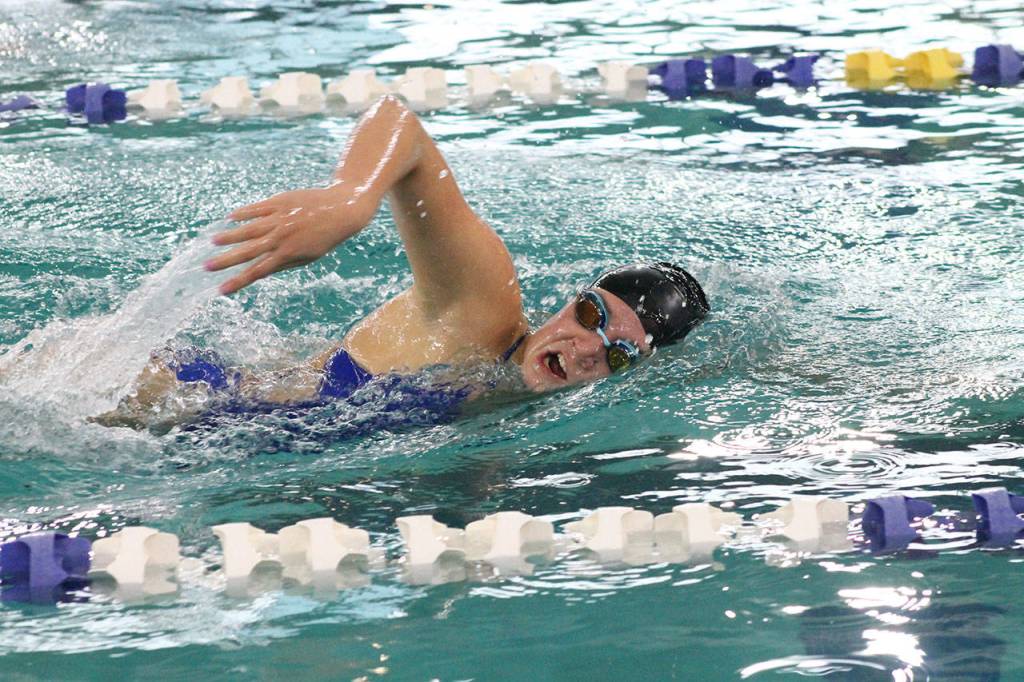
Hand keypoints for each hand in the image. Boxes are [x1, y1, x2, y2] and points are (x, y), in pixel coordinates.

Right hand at [206, 186, 371, 294]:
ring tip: (213, 240)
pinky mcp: (280, 202)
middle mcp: (280, 237)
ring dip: (229, 236)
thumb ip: (284, 263)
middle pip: (248, 251)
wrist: (342, 209)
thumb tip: (263, 271)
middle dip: (226, 260)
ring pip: (248, 229)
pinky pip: (257, 209)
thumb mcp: (308, 257)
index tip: (221, 289)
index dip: (239, 281)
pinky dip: (243, 213)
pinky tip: (230, 217)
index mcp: (287, 254)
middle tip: (206, 266)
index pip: (257, 271)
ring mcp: (279, 219)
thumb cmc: (325, 237)